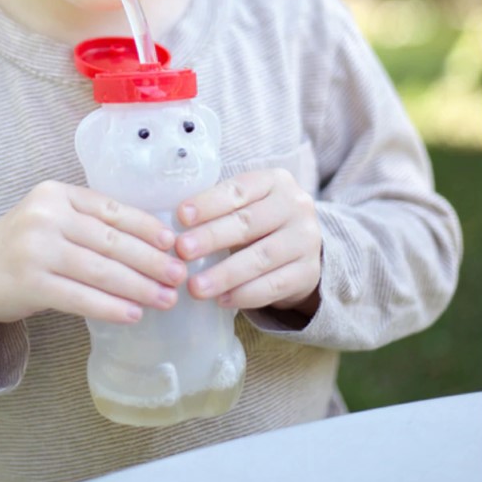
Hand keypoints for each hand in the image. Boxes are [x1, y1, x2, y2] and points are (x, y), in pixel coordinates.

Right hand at [0, 181, 186, 347]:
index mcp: (55, 193)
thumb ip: (88, 222)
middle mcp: (45, 216)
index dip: (147, 227)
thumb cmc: (22, 246)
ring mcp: (35, 249)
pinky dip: (110, 307)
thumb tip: (152, 244)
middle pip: (110, 240)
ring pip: (100, 270)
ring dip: (138, 287)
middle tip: (179, 276)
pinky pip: (80, 297)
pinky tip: (133, 314)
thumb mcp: (50, 219)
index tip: (173, 243)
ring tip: (166, 299)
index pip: (111, 209)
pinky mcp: (30, 284)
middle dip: (150, 261)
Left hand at [174, 168, 321, 314]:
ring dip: (224, 274)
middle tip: (182, 251)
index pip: (238, 190)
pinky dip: (245, 295)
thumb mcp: (246, 204)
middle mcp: (295, 206)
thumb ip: (218, 208)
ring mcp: (306, 240)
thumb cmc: (259, 221)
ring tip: (195, 286)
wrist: (303, 247)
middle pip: (248, 223)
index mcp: (274, 181)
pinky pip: (275, 286)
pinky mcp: (309, 272)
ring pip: (261, 258)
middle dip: (211, 237)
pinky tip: (221, 300)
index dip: (208, 203)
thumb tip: (172, 225)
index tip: (180, 216)